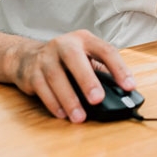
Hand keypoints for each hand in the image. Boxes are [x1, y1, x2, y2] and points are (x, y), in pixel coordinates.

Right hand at [12, 30, 134, 122]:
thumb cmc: (65, 59)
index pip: (106, 50)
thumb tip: (119, 92)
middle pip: (75, 60)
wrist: (27, 56)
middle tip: (98, 100)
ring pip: (56, 78)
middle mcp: (64, 44)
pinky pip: (42, 89)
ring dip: (69, 100)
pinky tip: (63, 114)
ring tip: (80, 117)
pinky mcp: (32, 73)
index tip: (129, 86)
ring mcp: (45, 58)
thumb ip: (100, 70)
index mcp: (85, 39)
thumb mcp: (85, 57)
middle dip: (88, 81)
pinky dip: (53, 103)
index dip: (119, 68)